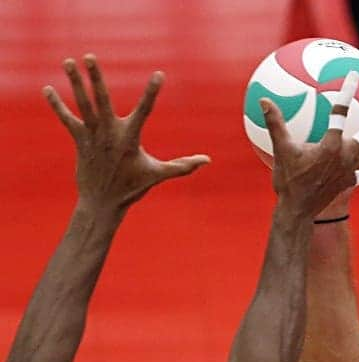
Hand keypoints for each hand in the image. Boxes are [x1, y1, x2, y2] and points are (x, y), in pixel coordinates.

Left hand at [43, 54, 209, 213]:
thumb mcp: (158, 175)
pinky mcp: (80, 140)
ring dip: (75, 83)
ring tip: (68, 61)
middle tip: (89, 58)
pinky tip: (47, 89)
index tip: (159, 75)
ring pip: (83, 104)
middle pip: (101, 100)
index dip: (152, 92)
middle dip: (96, 79)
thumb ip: (182, 166)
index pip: (144, 111)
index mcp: (130, 139)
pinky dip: (56, 105)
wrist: (103, 202)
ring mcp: (93, 136)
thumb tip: (207, 160)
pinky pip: (67, 119)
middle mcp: (109, 134)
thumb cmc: (133, 187)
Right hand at [262, 71, 358, 220]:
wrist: (297, 212)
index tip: (354, 74)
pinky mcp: (348, 183)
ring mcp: (350, 170)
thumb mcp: (280, 150)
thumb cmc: (287, 181)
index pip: (340, 113)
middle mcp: (346, 156)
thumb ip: (275, 123)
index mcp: (331, 145)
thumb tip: (263, 99)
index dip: (347, 92)